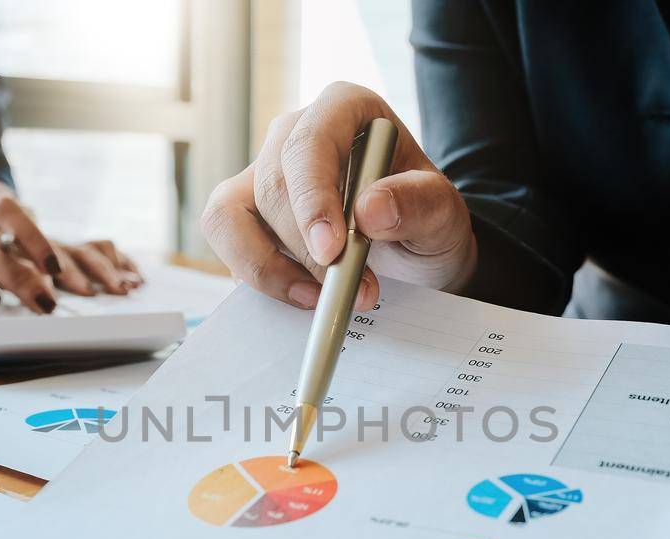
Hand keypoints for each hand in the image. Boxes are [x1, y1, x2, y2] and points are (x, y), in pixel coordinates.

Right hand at [201, 82, 476, 311]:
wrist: (413, 247)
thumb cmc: (424, 216)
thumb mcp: (443, 212)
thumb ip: (418, 204)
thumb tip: (369, 211)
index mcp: (344, 109)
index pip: (309, 143)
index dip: (313, 198)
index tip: (333, 251)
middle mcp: (294, 133)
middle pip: (274, 186)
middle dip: (307, 251)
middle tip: (353, 291)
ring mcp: (263, 172)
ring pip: (231, 213)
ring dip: (268, 266)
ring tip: (319, 298)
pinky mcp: (246, 213)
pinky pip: (227, 240)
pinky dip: (256, 275)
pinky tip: (301, 295)